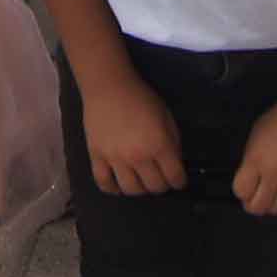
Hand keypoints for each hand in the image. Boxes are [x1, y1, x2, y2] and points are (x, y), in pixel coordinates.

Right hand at [74, 70, 185, 195]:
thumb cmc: (141, 98)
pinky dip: (113, 189)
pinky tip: (119, 184)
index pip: (174, 177)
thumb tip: (175, 164)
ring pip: (131, 190)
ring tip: (141, 180)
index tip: (178, 180)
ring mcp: (115, 159)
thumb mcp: (166, 116)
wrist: (109, 86)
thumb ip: (173, 142)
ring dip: (140, 189)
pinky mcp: (97, 157)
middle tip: (160, 178)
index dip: (180, 182)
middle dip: (162, 186)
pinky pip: (104, 183)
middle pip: (154, 187)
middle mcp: (138, 156)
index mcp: (159, 144)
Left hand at [235, 82, 276, 223]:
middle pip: (257, 207)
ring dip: (273, 207)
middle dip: (253, 204)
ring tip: (274, 198)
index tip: (245, 187)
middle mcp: (275, 175)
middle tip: (257, 196)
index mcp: (256, 161)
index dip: (241, 191)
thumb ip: (251, 157)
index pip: (240, 191)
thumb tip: (250, 174)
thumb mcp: (256, 133)